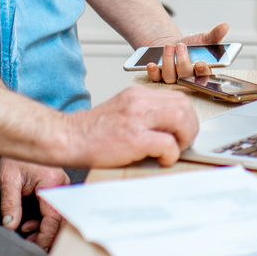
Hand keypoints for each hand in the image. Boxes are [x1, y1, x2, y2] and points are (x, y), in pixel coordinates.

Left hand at [0, 158, 69, 249]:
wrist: (21, 138)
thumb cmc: (16, 155)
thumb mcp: (9, 180)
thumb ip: (10, 204)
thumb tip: (10, 226)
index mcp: (52, 184)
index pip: (53, 218)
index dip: (44, 236)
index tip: (33, 245)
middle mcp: (62, 186)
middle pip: (60, 220)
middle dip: (46, 235)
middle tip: (30, 244)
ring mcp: (62, 187)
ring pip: (59, 216)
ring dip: (45, 228)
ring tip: (27, 234)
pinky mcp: (58, 188)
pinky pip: (56, 209)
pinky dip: (44, 220)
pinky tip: (29, 224)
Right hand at [60, 85, 198, 168]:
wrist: (67, 138)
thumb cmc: (92, 132)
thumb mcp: (122, 111)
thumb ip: (144, 114)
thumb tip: (170, 128)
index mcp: (138, 95)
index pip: (178, 98)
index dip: (187, 117)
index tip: (182, 132)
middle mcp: (139, 101)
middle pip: (185, 107)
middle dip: (190, 129)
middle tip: (181, 144)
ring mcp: (136, 118)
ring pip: (182, 120)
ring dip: (184, 139)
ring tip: (172, 151)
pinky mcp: (134, 138)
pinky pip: (168, 144)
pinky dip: (170, 155)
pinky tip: (160, 160)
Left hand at [143, 22, 230, 84]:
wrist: (174, 46)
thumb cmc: (191, 46)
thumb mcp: (204, 39)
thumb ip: (215, 35)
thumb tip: (225, 26)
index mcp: (201, 72)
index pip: (204, 77)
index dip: (202, 72)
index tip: (200, 63)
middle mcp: (187, 78)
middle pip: (186, 76)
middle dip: (183, 61)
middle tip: (181, 46)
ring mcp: (173, 79)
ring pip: (170, 77)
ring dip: (168, 62)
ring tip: (169, 47)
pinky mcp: (159, 77)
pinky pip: (155, 78)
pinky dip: (153, 72)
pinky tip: (152, 64)